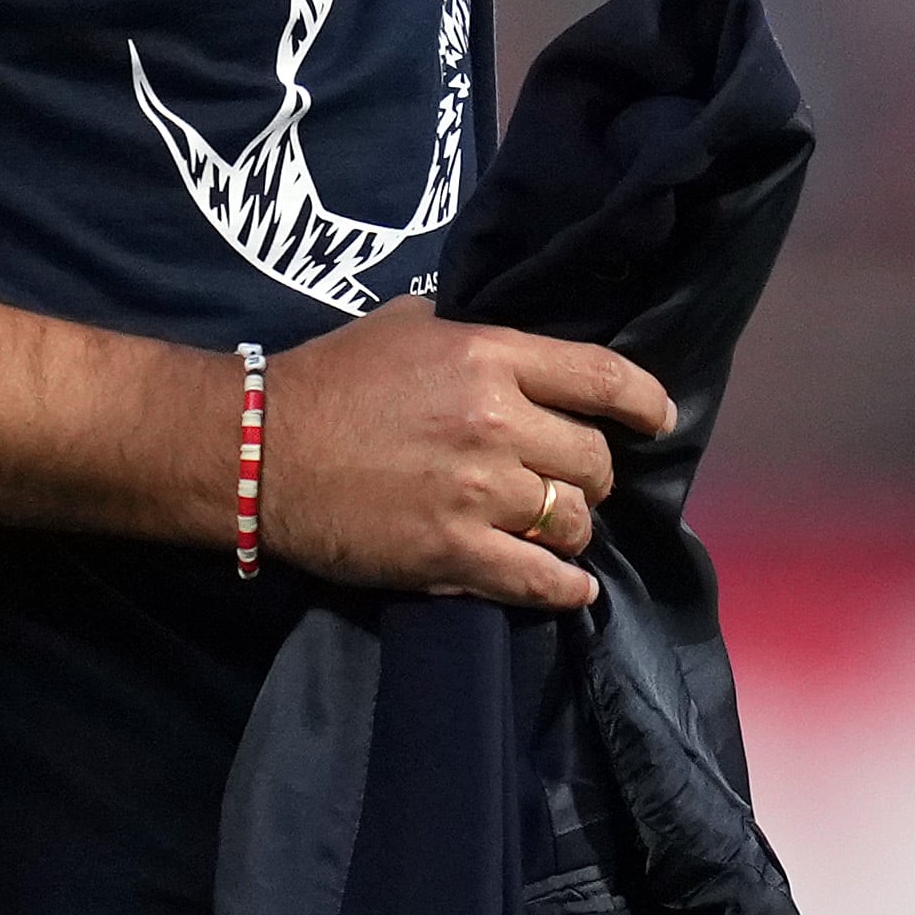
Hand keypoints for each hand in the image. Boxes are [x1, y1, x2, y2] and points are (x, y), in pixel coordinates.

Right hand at [258, 298, 672, 610]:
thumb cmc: (327, 379)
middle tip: (565, 478)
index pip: (599, 377)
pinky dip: (564, 587)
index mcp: (487, 356)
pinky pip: (540, 580)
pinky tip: (569, 587)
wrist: (258, 451)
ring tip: (551, 528)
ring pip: (573, 520)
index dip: (643, 401)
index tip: (656, 418)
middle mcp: (496, 422)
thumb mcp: (401, 326)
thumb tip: (502, 346)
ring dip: (570, 526)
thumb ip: (462, 332)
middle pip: (593, 459)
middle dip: (588, 472)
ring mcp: (478, 493)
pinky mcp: (455, 554)